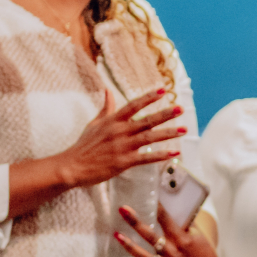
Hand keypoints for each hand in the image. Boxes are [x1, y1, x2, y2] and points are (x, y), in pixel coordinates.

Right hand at [59, 87, 184, 189]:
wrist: (73, 166)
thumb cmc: (84, 145)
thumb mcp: (94, 123)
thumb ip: (106, 107)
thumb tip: (108, 90)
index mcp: (113, 120)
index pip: (134, 105)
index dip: (149, 97)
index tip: (163, 90)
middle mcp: (120, 131)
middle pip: (146, 120)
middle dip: (165, 114)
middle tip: (181, 109)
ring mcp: (123, 146)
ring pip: (150, 138)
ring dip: (168, 134)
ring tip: (184, 130)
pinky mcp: (124, 162)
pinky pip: (147, 158)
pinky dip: (161, 155)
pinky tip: (175, 153)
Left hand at [110, 204, 217, 256]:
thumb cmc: (197, 243)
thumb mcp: (194, 230)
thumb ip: (180, 219)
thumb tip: (164, 201)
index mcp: (183, 239)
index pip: (167, 220)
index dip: (157, 207)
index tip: (147, 196)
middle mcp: (173, 253)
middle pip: (151, 236)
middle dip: (136, 222)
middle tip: (123, 209)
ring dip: (130, 246)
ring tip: (117, 235)